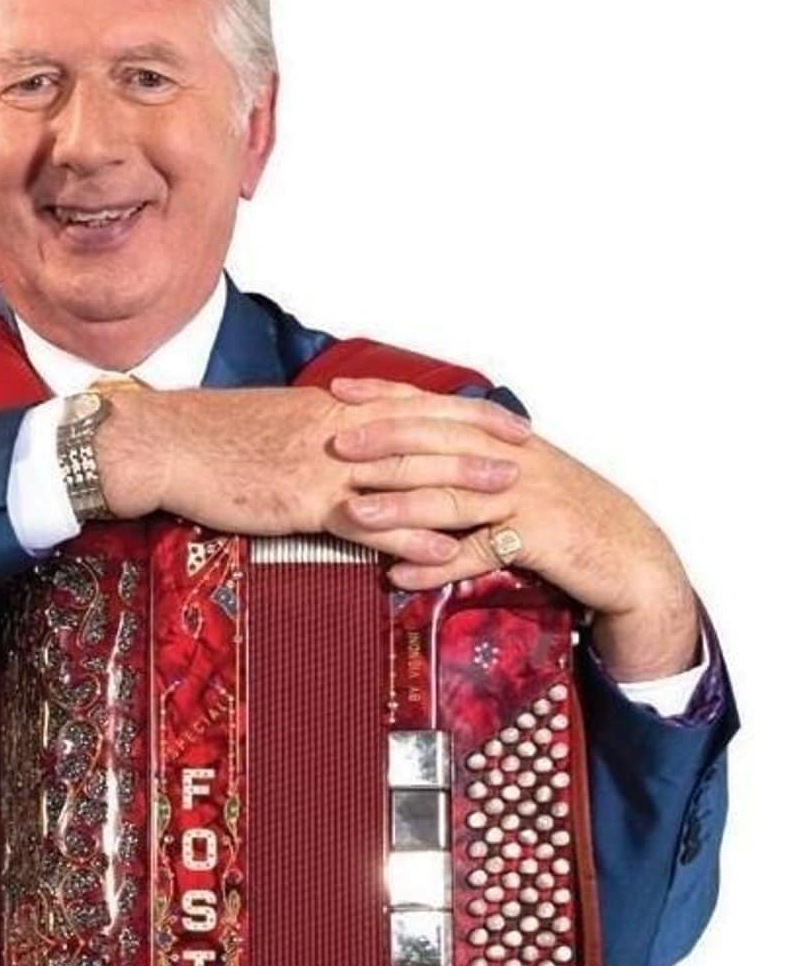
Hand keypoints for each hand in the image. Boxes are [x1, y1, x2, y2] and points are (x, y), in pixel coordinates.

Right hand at [94, 382, 530, 566]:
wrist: (160, 443)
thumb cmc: (205, 437)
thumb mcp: (269, 425)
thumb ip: (313, 434)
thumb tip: (340, 445)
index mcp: (330, 409)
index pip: (413, 403)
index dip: (465, 412)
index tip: (506, 419)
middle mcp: (336, 430)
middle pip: (424, 431)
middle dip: (481, 444)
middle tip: (530, 455)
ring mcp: (322, 465)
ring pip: (407, 472)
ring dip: (463, 483)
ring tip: (510, 497)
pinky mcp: (302, 500)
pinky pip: (368, 518)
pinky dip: (410, 533)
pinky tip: (443, 548)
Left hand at [331, 378, 699, 680]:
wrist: (631, 556)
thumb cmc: (566, 514)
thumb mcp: (517, 473)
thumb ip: (468, 456)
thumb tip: (408, 446)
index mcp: (501, 437)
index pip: (434, 407)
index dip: (386, 396)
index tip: (337, 391)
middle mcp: (512, 458)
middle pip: (438, 444)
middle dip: (383, 444)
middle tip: (335, 448)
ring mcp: (526, 496)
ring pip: (453, 496)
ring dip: (400, 507)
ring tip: (354, 515)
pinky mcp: (538, 538)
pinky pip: (479, 551)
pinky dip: (438, 564)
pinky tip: (401, 574)